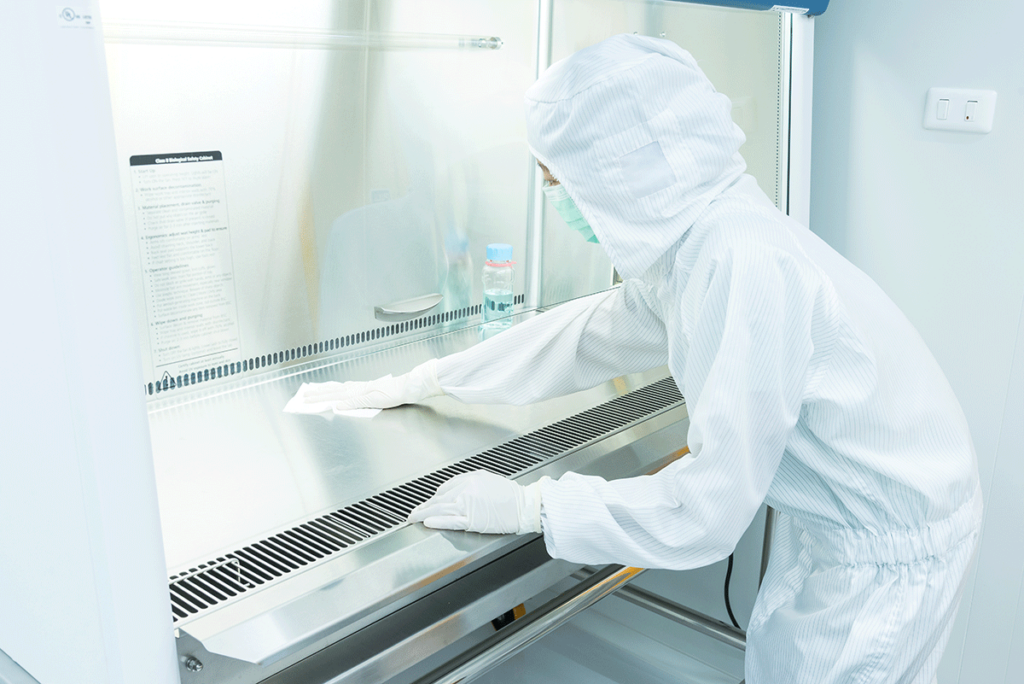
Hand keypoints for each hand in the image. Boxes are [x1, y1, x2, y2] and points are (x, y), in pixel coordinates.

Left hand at [302, 359, 442, 409]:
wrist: (408, 386)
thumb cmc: (394, 391)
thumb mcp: (373, 396)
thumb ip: (357, 399)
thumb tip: (342, 403)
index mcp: (358, 388)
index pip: (336, 389)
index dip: (322, 391)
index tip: (310, 392)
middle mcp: (358, 388)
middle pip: (334, 390)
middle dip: (318, 394)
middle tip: (303, 396)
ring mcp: (364, 392)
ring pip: (340, 393)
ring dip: (325, 396)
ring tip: (311, 398)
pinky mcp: (372, 397)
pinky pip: (356, 400)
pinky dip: (346, 402)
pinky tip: (336, 405)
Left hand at [408, 471, 545, 534]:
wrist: (524, 505)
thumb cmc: (510, 496)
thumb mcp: (488, 480)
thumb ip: (470, 484)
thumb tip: (453, 492)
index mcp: (471, 478)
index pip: (445, 488)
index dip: (435, 497)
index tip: (428, 503)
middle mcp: (467, 489)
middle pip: (440, 498)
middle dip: (425, 506)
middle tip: (414, 512)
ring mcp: (469, 504)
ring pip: (441, 509)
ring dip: (424, 514)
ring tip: (414, 518)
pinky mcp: (473, 519)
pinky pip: (451, 520)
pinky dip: (438, 521)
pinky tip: (428, 522)